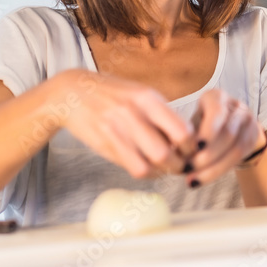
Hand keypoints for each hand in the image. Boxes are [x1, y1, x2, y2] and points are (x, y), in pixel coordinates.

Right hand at [56, 69, 195, 177]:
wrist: (74, 93)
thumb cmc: (114, 94)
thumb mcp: (141, 94)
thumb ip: (162, 113)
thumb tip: (189, 138)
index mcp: (147, 98)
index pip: (180, 129)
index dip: (191, 145)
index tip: (193, 149)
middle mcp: (132, 114)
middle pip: (165, 152)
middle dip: (179, 164)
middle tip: (183, 164)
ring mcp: (116, 131)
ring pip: (149, 165)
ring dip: (163, 172)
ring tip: (167, 167)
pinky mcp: (105, 144)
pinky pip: (133, 168)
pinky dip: (147, 173)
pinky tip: (150, 167)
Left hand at [186, 89, 264, 185]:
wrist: (230, 125)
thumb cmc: (202, 124)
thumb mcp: (193, 122)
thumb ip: (186, 134)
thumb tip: (171, 154)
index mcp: (216, 97)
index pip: (217, 112)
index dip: (208, 131)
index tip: (195, 148)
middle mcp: (236, 106)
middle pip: (227, 133)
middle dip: (207, 155)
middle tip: (188, 169)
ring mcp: (247, 122)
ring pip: (235, 148)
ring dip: (213, 168)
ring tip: (192, 179)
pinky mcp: (252, 138)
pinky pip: (238, 158)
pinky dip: (219, 171)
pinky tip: (202, 179)